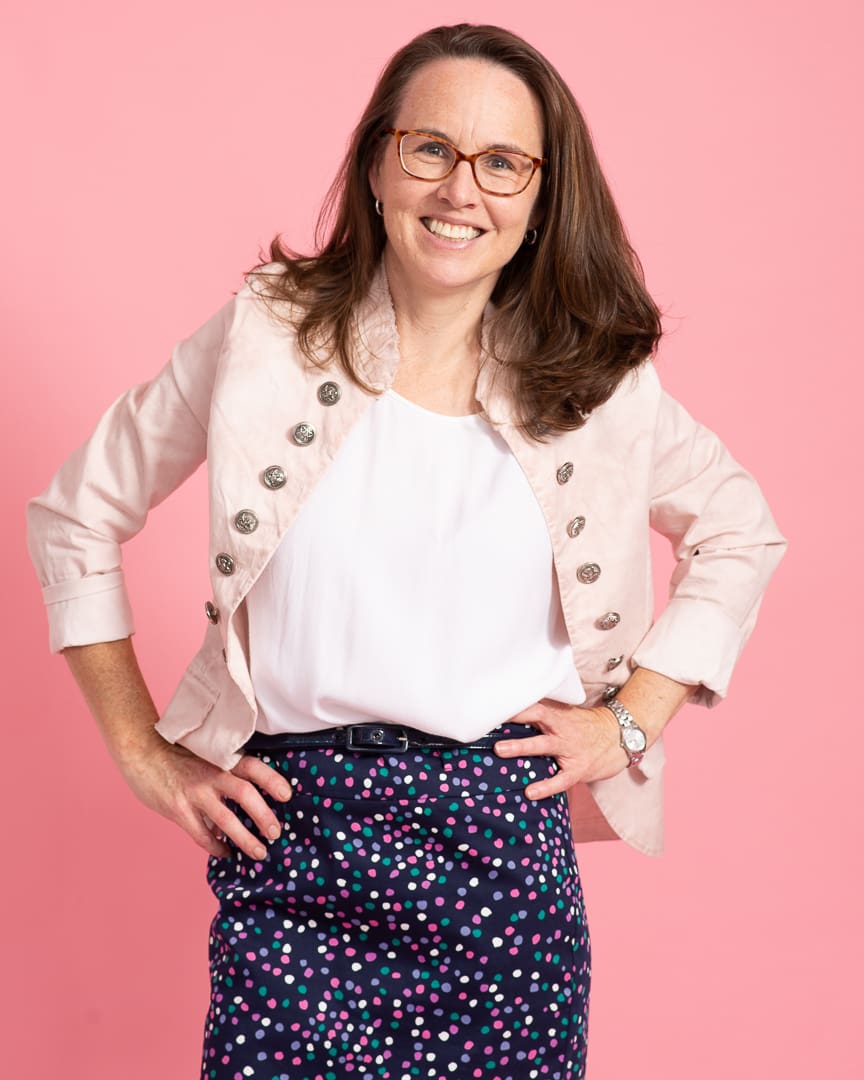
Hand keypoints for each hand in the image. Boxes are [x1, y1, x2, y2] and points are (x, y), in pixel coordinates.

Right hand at [117, 738, 291, 859]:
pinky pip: (202, 834)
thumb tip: (254, 792)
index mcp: (221, 759)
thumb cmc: (179, 755)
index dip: (272, 780)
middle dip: (264, 816)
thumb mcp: (207, 754)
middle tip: (276, 833)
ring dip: (245, 839)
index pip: (253, 767)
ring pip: (226, 820)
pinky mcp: (179, 809)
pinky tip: (225, 852)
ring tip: (259, 852)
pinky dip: (216, 846)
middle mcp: (211, 774)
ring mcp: (194, 792)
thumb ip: (227, 768)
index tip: (287, 796)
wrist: (142, 753)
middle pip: (245, 794)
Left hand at [494, 698, 627, 799]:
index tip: (494, 706)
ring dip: (521, 747)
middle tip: (491, 722)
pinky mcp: (579, 769)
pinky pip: (560, 779)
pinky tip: (530, 792)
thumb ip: (544, 716)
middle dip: (513, 721)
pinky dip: (545, 786)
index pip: (534, 707)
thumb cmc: (586, 727)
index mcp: (558, 716)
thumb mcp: (567, 716)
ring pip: (544, 746)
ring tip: (501, 751)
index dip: (515, 707)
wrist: (620, 737)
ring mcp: (570, 749)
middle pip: (536, 721)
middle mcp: (562, 730)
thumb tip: (513, 714)